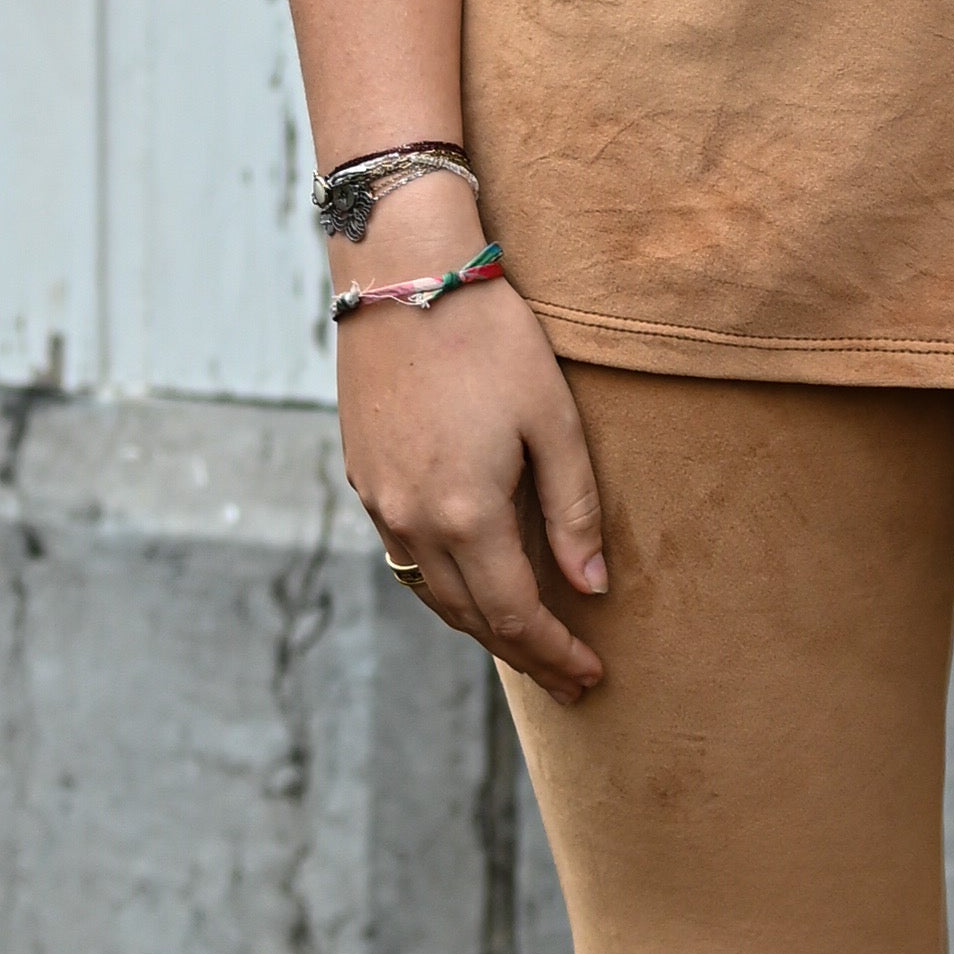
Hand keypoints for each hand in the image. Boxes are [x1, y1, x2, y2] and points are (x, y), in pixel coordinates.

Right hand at [337, 223, 608, 696]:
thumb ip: (574, 511)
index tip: (591, 675)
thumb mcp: (555, 421)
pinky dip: (443, 584)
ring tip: (523, 642)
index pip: (515, 615)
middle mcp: (413, 520)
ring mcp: (379, 501)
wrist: (402, 276)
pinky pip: (405, 556)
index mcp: (467, 514)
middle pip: (470, 616)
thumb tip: (592, 588)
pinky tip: (472, 581)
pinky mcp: (362, 476)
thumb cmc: (492, 339)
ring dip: (479, 625)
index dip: (554, 653)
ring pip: (431, 592)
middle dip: (521, 652)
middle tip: (566, 678)